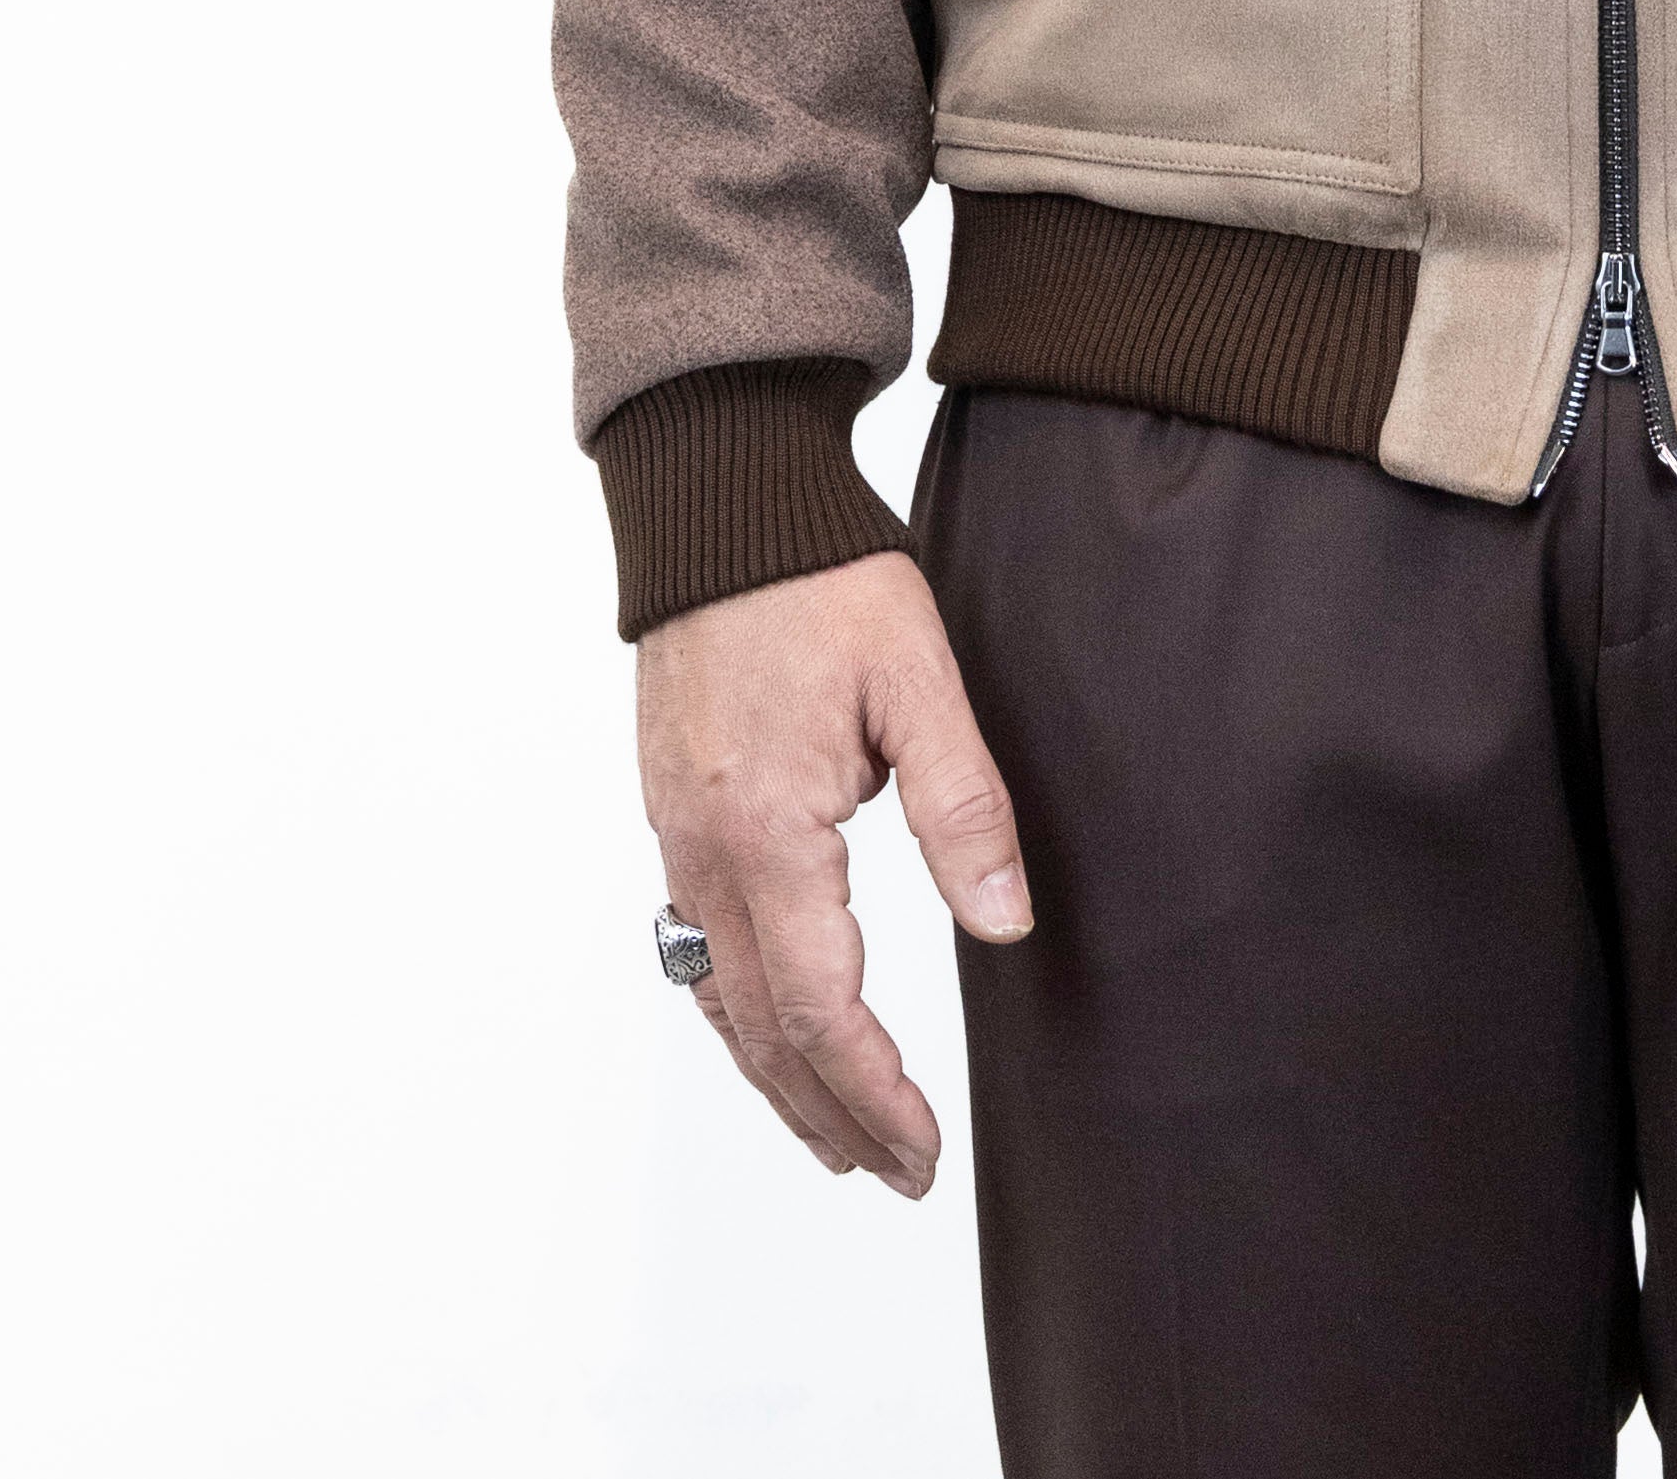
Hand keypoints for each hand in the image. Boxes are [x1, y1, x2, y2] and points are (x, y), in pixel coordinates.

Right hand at [638, 549, 1031, 1196]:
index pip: (821, 1006)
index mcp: (766, 829)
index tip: (923, 1150)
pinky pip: (697, 947)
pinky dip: (739, 1014)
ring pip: (719, 999)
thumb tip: (1004, 923)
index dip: (873, 1091)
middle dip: (830, 1115)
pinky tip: (774, 1032)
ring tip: (840, 1138)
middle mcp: (704, 851)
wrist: (720, 500)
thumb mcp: (918, 675)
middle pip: (762, 1029)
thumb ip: (961, 802)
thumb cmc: (819, 573)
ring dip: (779, 1080)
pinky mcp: (672, 811)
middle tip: (897, 1174)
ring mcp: (676, 835)